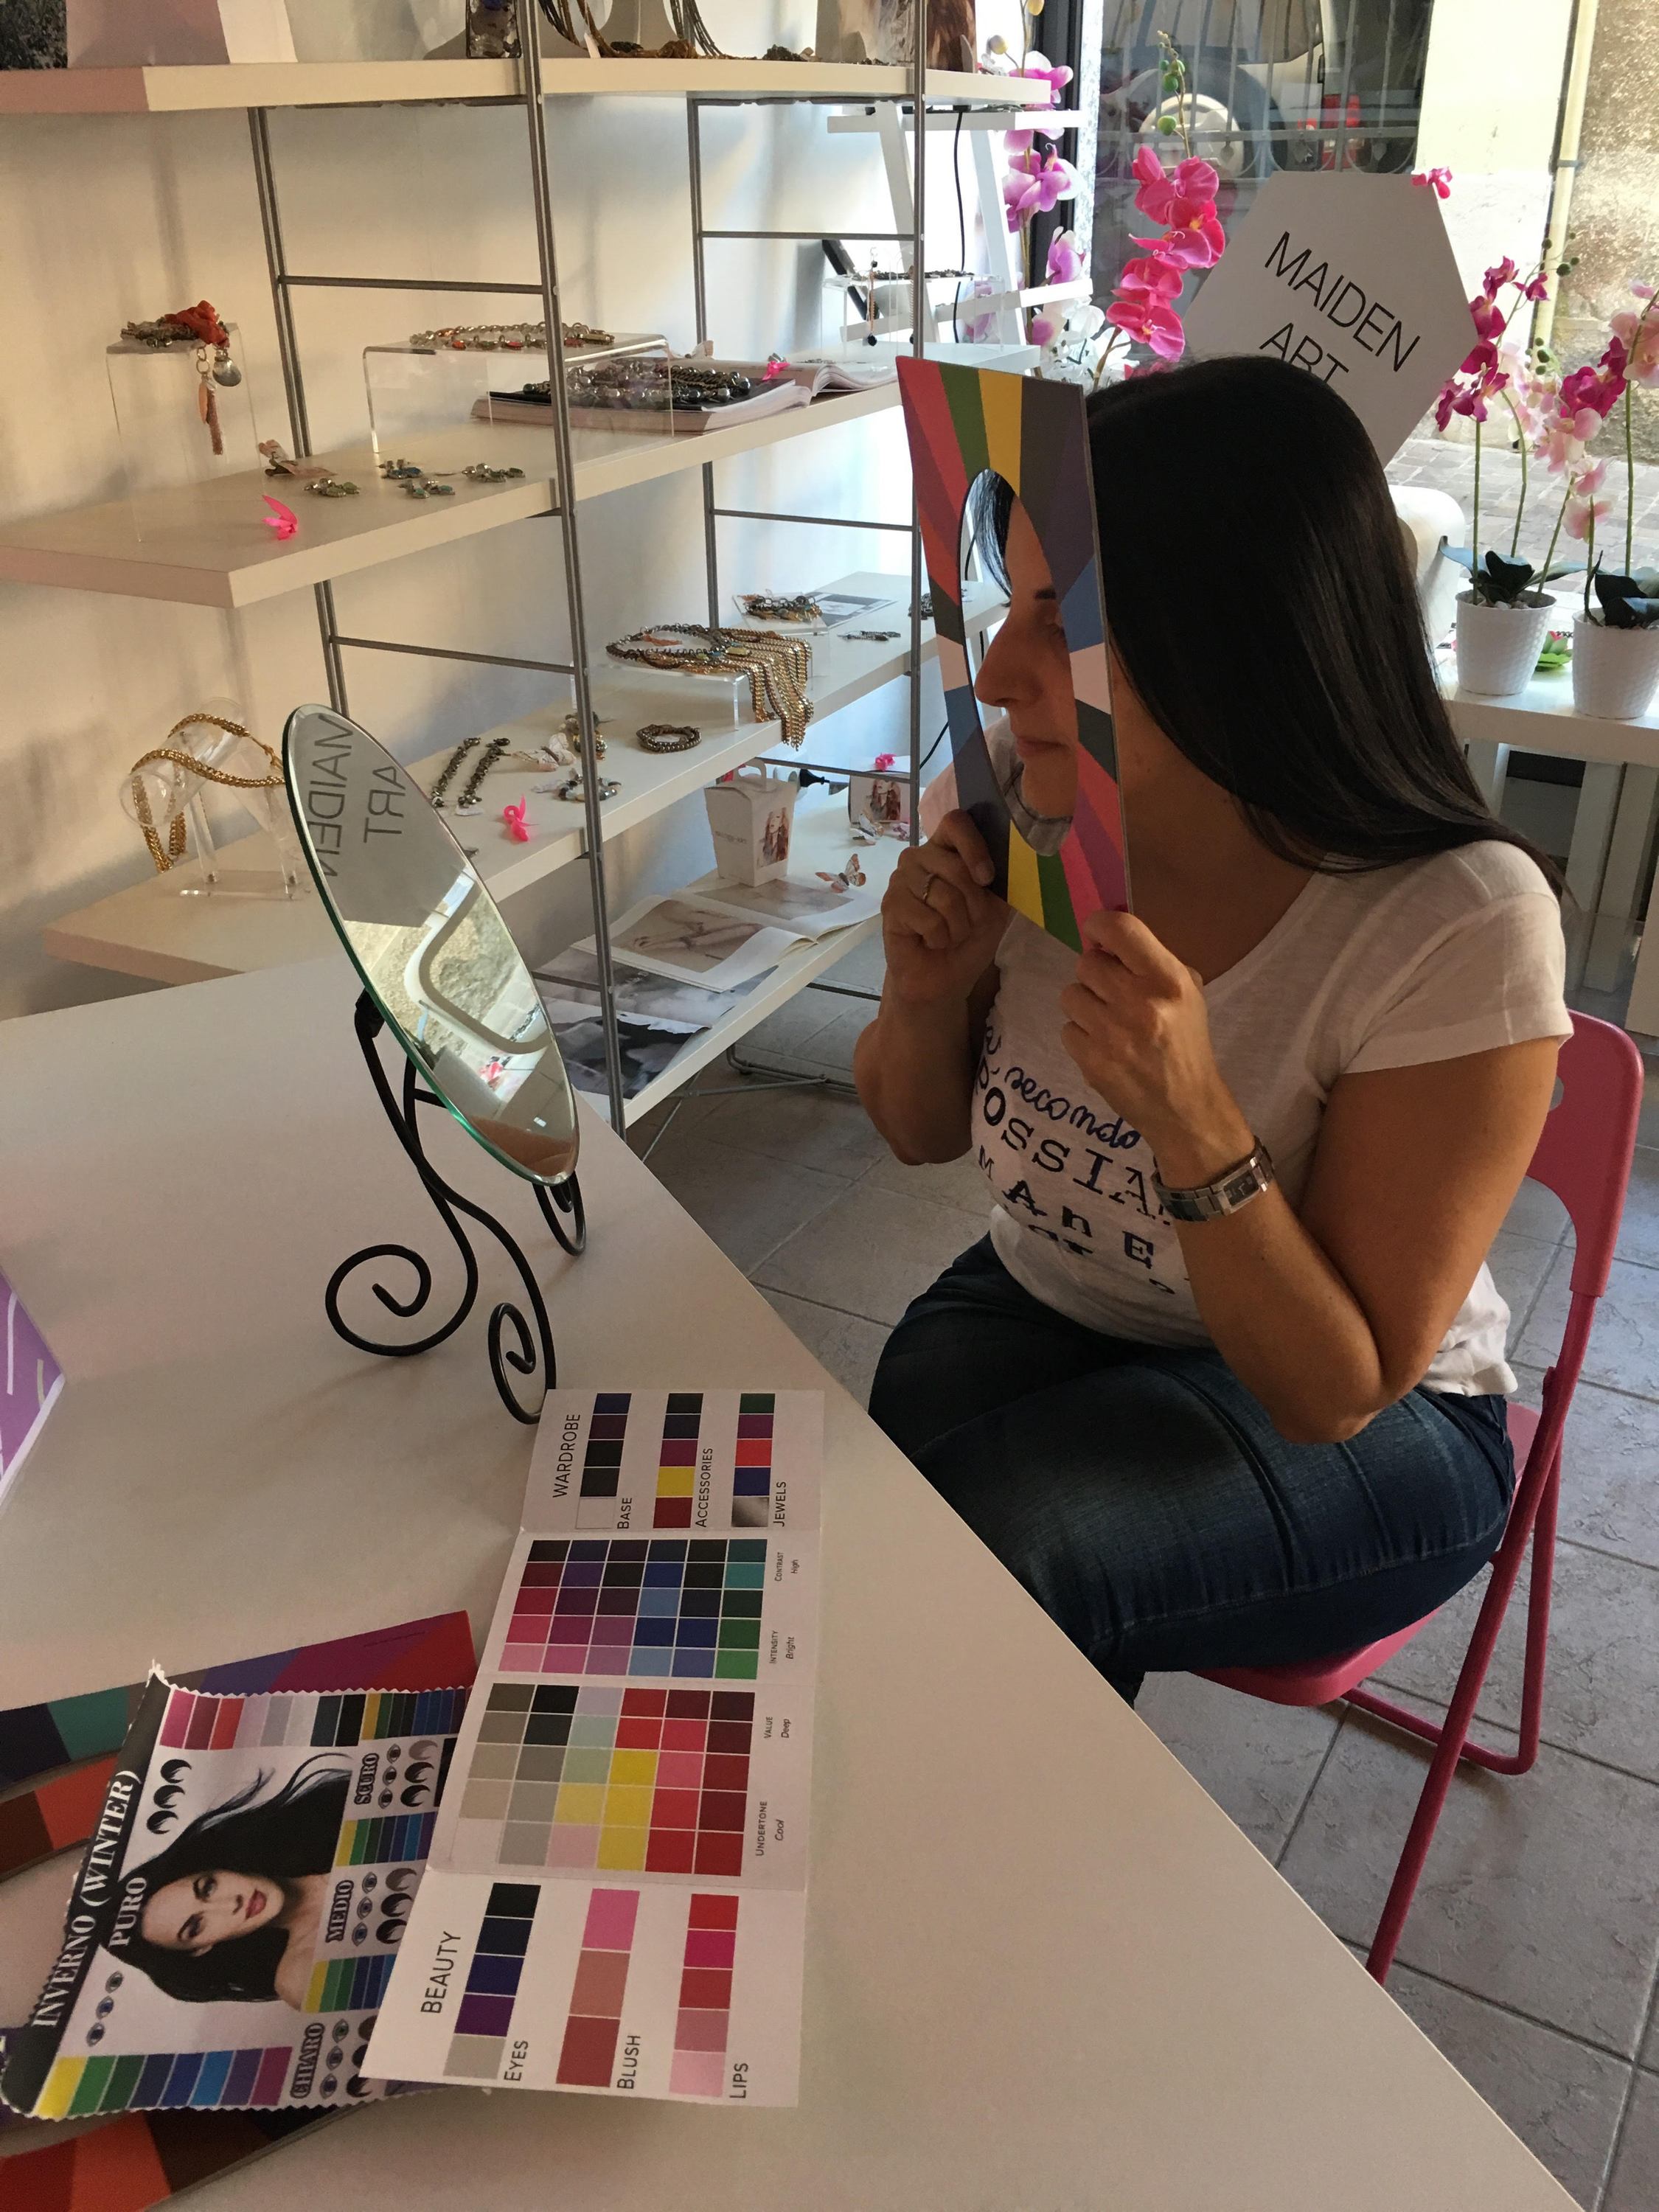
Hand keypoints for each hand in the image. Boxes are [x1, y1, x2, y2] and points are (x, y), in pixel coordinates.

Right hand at [881, 811, 1007, 1007]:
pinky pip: (927, 918)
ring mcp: (901, 879)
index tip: (986, 878)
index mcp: (947, 850)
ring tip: (949, 935)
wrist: (943, 979)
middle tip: (968, 924)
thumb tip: (1019, 857)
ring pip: (942, 894)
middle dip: (972, 904)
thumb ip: (1003, 880)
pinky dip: (939, 937)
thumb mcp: (996, 908)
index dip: (974, 847)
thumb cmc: (968, 940)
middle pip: (955, 865)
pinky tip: (931, 942)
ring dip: (957, 925)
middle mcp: (920, 857)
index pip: (956, 822)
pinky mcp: (890, 904)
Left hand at [1059, 909, 1252, 1180]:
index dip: (1099, 925)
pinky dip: (1082, 1036)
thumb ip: (1150, 962)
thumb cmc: (1185, 1042)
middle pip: (1087, 963)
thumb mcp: (1187, 992)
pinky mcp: (1092, 1062)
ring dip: (1085, 1005)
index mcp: (1168, 980)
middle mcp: (1139, 1003)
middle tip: (1113, 993)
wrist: (1185, 1107)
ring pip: (1070, 995)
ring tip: (1109, 1022)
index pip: (1120, 929)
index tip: (1097, 934)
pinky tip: (1104, 1048)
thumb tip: (1106, 940)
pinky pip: (1067, 1029)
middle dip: (1096, 975)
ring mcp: (1112, 1035)